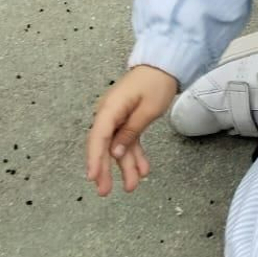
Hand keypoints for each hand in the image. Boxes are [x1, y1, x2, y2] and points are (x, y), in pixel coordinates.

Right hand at [85, 66, 178, 195]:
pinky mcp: (126, 120)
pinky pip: (127, 140)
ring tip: (132, 186)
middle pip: (104, 146)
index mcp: (110, 108)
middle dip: (105, 170)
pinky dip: (135, 154)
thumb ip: (130, 131)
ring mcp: (116, 117)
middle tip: (105, 191)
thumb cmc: (157, 82)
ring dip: (125, 166)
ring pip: (117, 146)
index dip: (94, 158)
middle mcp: (108, 113)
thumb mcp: (148, 109)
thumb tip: (115, 153)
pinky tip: (142, 170)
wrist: (164, 65)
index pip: (98, 137)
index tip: (93, 177)